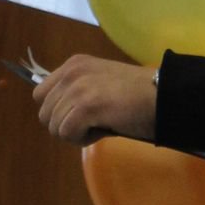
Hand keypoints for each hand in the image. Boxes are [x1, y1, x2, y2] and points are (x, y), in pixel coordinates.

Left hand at [34, 55, 157, 144]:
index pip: (41, 95)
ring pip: (55, 127)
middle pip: (45, 114)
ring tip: (100, 125)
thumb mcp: (99, 83)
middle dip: (66, 126)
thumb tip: (57, 115)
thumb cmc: (136, 95)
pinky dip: (83, 140)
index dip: (58, 112)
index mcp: (73, 65)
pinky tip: (103, 130)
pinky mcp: (86, 106)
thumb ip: (76, 91)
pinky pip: (67, 133)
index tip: (81, 115)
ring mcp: (78, 88)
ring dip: (76, 134)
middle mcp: (71, 72)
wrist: (163, 96)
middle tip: (92, 124)